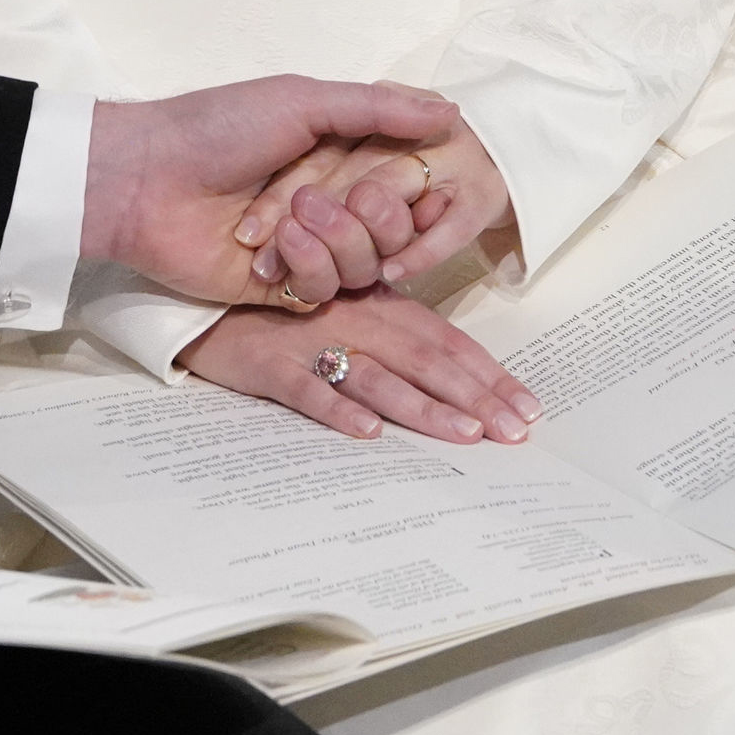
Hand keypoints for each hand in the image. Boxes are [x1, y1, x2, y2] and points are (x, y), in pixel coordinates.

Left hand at [83, 78, 470, 309]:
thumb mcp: (301, 101)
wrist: (145, 178)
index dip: (408, 183)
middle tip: (324, 198)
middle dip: (371, 216)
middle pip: (393, 227)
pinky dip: (306, 266)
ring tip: (289, 219)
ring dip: (334, 241)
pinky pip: (327, 290)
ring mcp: (305, 247)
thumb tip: (451, 112)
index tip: (409, 179)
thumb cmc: (216, 126)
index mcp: (335, 155)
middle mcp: (327, 201)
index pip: (403, 178)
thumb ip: (377, 109)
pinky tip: (270, 250)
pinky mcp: (282, 288)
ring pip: (367, 264)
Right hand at [180, 286, 541, 443]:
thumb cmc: (283, 311)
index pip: (446, 341)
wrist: (206, 301)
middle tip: (515, 432)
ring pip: (375, 375)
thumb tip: (457, 380)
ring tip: (464, 433)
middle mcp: (353, 319)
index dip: (488, 374)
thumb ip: (394, 335)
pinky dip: (336, 408)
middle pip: (424, 360)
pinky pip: (306, 388)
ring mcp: (310, 340)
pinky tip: (366, 432)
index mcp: (377, 306)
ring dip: (422, 406)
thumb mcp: (345, 311)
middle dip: (475, 397)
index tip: (528, 408)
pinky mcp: (268, 363)